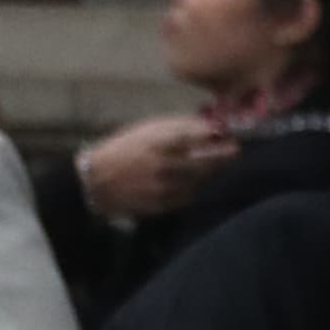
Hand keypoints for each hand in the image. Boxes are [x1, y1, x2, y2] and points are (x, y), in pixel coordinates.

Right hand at [73, 114, 235, 221]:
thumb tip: (212, 126)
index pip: (197, 136)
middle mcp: (164, 165)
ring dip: (211, 172)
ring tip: (213, 164)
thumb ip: (179, 127)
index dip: (218, 136)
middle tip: (233, 151)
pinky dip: (196, 187)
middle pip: (207, 162)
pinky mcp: (164, 204)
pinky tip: (195, 180)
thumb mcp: (147, 130)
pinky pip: (190, 195)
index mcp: (158, 142)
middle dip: (224, 156)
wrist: (96, 180)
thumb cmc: (124, 149)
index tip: (229, 135)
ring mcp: (165, 187)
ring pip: (202, 180)